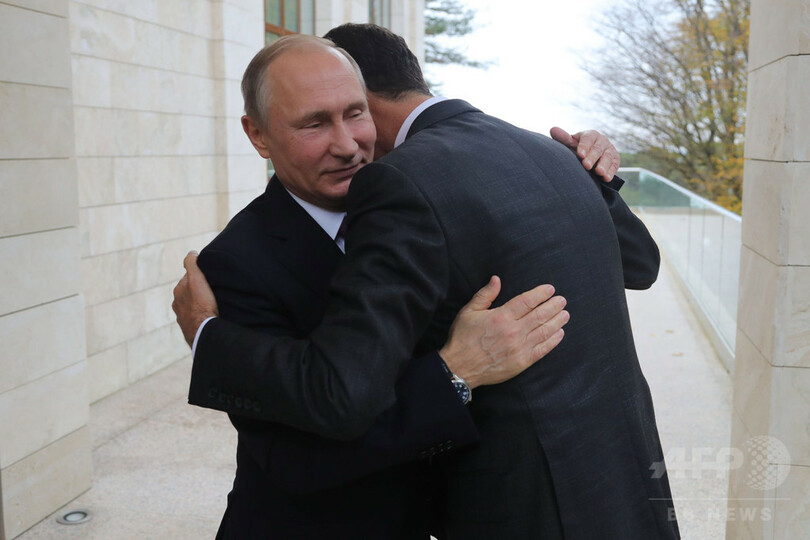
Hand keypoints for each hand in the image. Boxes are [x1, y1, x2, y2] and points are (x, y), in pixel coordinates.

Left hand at [172, 251, 218, 345]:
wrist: (203, 330)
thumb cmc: (201, 304)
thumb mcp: (197, 279)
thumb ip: (192, 264)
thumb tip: (191, 252)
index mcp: (178, 290)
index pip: (189, 277)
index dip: (200, 276)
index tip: (210, 277)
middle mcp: (177, 303)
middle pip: (190, 292)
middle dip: (199, 290)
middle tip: (213, 291)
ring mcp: (182, 317)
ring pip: (192, 305)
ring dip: (199, 304)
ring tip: (212, 304)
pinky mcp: (189, 328)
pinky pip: (195, 318)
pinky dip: (200, 315)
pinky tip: (209, 316)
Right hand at [439, 276, 567, 388]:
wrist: (460, 367)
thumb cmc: (462, 338)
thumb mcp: (469, 311)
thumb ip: (485, 294)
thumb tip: (497, 279)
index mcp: (501, 317)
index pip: (526, 301)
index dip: (540, 294)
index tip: (550, 289)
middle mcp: (513, 331)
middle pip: (539, 315)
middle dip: (553, 306)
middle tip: (562, 300)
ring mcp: (519, 348)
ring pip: (544, 331)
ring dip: (557, 321)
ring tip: (565, 314)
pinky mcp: (522, 362)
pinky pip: (542, 350)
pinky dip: (553, 341)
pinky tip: (560, 334)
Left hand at [550, 126, 620, 181]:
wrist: (592, 157)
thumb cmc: (578, 149)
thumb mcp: (571, 144)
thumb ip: (564, 138)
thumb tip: (552, 130)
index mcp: (590, 135)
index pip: (588, 139)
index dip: (584, 146)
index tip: (579, 155)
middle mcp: (602, 141)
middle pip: (598, 148)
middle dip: (592, 157)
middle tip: (586, 165)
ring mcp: (610, 150)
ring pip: (608, 156)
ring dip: (604, 165)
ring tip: (599, 172)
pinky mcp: (615, 160)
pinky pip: (614, 165)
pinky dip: (611, 172)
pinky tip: (606, 178)